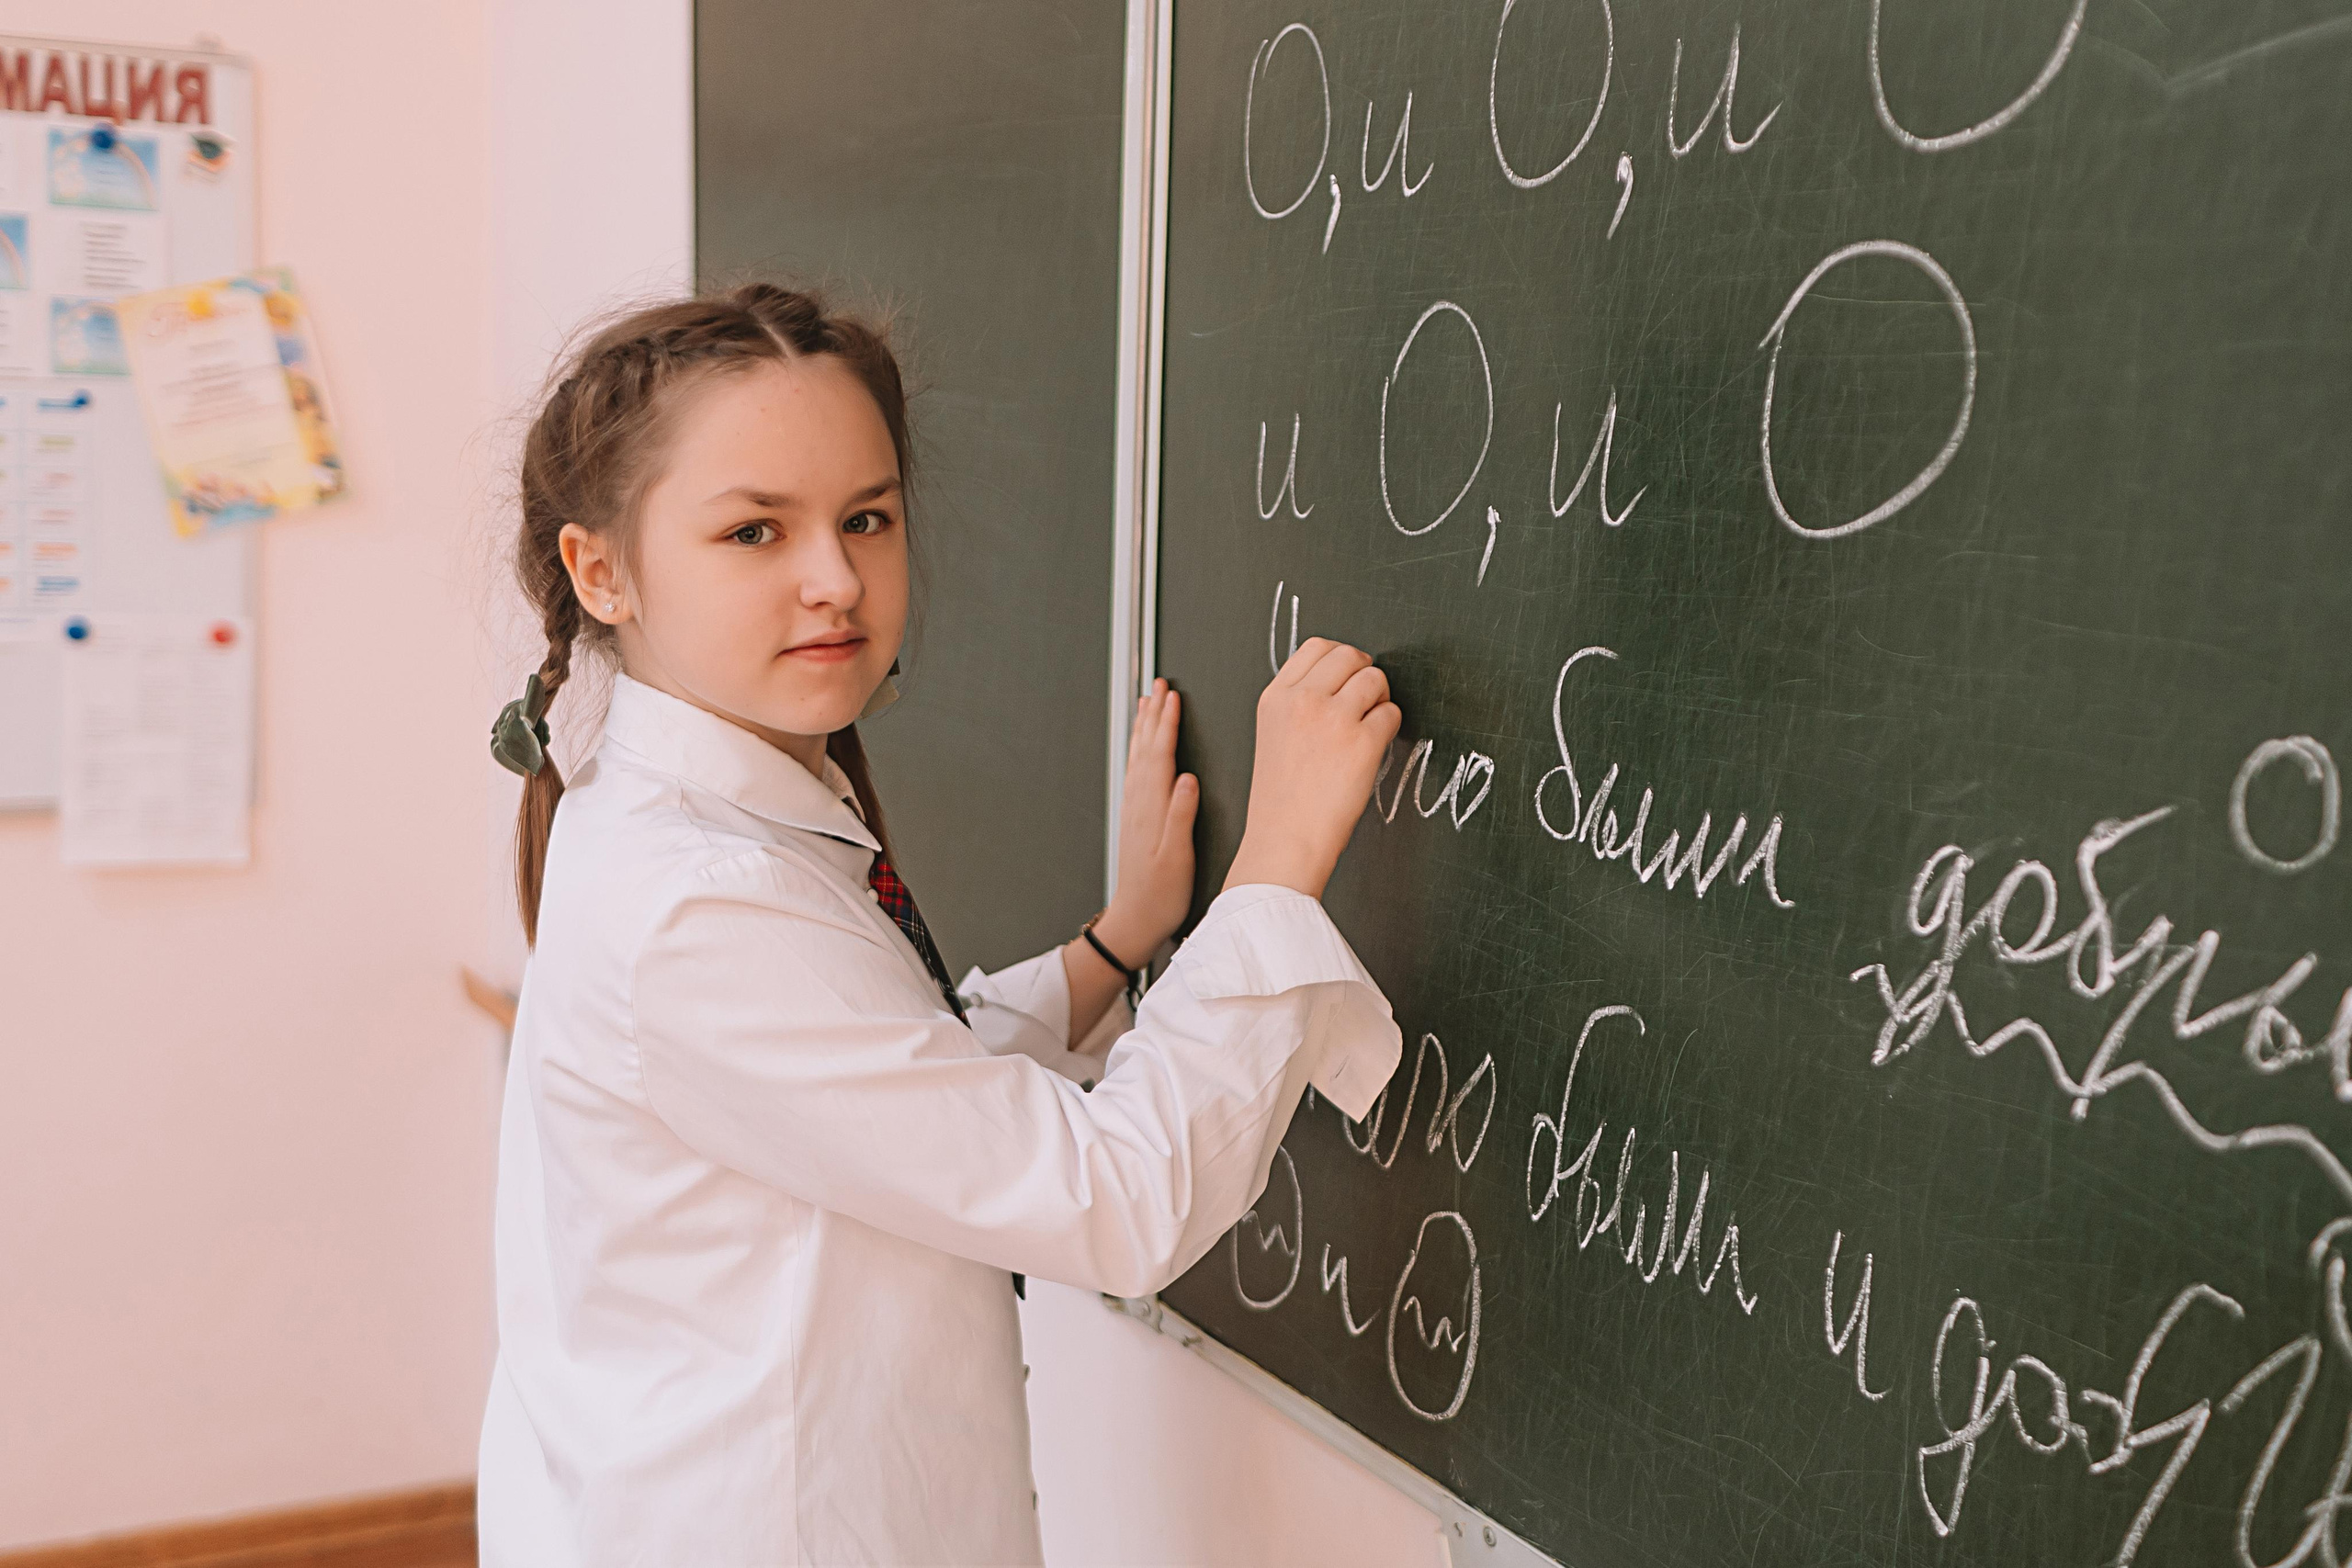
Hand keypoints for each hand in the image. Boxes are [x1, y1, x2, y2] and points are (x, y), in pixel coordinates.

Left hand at [1093, 678, 1198, 963]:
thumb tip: (1188, 779)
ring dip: (1144, 726)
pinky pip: (1137, 770)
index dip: (1167, 722)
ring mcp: (1135, 808)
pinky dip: (1141, 749)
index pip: (1160, 754)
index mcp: (1153, 807)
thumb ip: (1181, 816)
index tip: (1173, 696)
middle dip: (1153, 713)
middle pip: (1146, 747)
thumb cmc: (1160, 893)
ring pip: (1139, 755)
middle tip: (1158, 684)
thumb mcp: (1176, 857)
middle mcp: (1140, 802)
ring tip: (1148, 701)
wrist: (1135, 918)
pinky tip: (1144, 745)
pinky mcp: (1135, 817)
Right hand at [1224, 638, 1400, 899]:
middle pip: (1350, 655)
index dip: (1340, 660)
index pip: (1316, 647)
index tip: (1348, 677)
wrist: (1285, 841)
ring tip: (1370, 726)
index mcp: (1275, 697)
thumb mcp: (1273, 735)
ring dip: (1380, 699)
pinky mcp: (1363, 742)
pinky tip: (1374, 748)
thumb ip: (1298, 703)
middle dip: (1364, 673)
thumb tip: (1340, 682)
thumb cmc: (1281, 799)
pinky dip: (1390, 727)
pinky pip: (1392, 714)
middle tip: (1367, 699)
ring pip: (1375, 679)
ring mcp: (1334, 718)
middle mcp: (1303, 699)